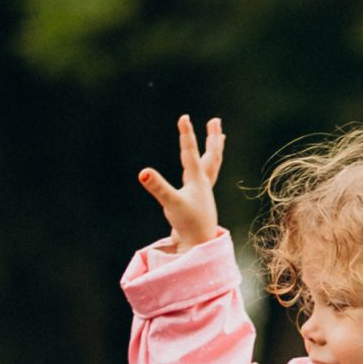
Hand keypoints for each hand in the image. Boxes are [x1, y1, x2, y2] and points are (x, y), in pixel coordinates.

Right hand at [137, 115, 224, 251]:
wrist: (198, 246)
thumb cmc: (188, 224)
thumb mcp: (170, 203)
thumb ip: (157, 186)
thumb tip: (143, 172)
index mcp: (197, 180)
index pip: (190, 152)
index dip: (186, 134)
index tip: (184, 117)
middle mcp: (203, 184)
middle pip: (211, 155)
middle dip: (212, 138)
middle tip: (215, 121)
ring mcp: (203, 194)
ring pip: (212, 167)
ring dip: (214, 151)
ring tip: (219, 139)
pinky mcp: (200, 203)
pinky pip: (206, 181)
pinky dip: (207, 171)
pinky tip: (202, 173)